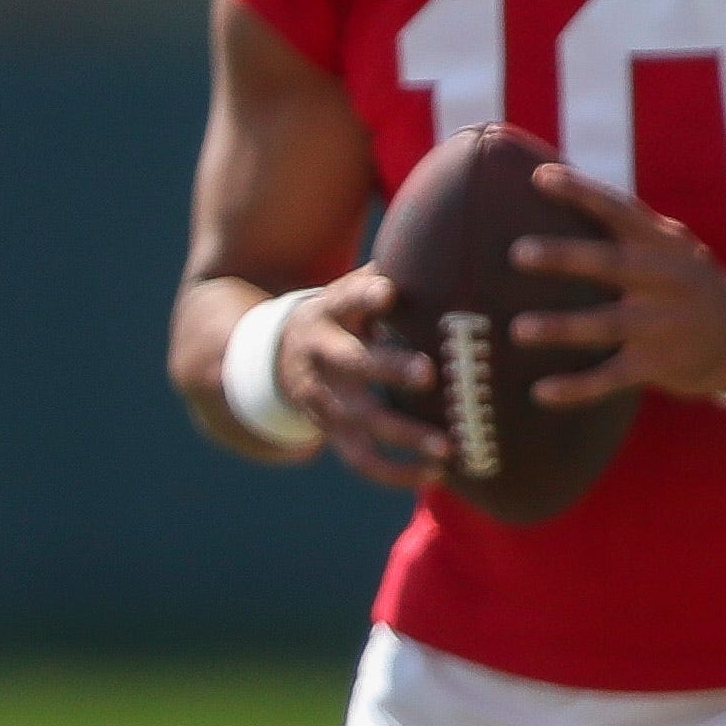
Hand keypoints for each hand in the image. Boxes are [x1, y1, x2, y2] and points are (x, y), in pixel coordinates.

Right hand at [273, 269, 446, 491]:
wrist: (278, 356)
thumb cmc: (342, 317)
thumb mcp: (350, 291)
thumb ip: (386, 276)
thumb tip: (446, 250)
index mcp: (329, 313)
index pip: (344, 298)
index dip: (364, 295)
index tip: (388, 291)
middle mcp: (322, 355)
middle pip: (353, 363)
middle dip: (389, 368)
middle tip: (429, 373)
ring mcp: (325, 397)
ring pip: (361, 420)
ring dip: (404, 435)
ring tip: (447, 448)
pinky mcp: (331, 431)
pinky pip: (361, 460)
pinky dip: (395, 473)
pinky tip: (435, 475)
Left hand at [509, 163, 725, 405]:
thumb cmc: (684, 282)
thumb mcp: (670, 246)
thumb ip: (627, 226)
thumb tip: (555, 186)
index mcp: (663, 243)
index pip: (620, 209)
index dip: (582, 192)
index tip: (540, 177)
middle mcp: (664, 280)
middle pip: (612, 265)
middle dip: (566, 258)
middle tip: (519, 253)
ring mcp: (663, 324)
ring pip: (608, 325)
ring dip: (563, 328)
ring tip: (519, 330)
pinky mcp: (660, 364)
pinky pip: (612, 378)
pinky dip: (577, 388)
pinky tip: (542, 393)